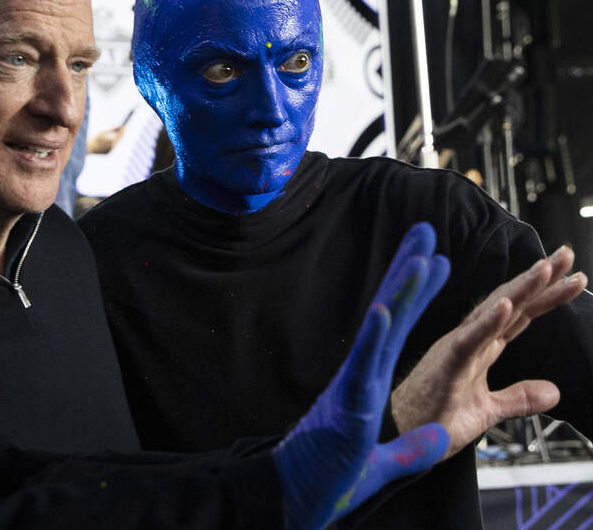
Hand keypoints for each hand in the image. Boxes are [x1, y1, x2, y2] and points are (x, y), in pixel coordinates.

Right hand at [274, 222, 450, 529]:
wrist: (290, 500)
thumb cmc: (325, 483)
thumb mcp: (381, 466)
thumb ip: (411, 450)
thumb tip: (440, 436)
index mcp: (366, 385)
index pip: (397, 330)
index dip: (416, 295)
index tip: (436, 260)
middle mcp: (359, 376)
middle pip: (389, 315)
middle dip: (409, 272)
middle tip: (427, 230)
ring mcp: (351, 389)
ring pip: (381, 333)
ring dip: (400, 294)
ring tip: (422, 258)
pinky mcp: (345, 409)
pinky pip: (361, 368)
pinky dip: (372, 339)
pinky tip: (383, 310)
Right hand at [391, 245, 585, 457]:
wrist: (399, 438)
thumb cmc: (433, 419)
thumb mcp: (488, 410)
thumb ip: (519, 397)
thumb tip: (553, 392)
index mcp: (481, 348)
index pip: (520, 315)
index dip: (546, 295)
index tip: (574, 276)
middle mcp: (470, 341)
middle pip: (511, 304)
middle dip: (540, 279)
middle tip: (567, 254)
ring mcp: (457, 349)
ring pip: (492, 313)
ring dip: (518, 290)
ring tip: (544, 269)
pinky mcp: (446, 366)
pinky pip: (469, 341)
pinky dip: (487, 322)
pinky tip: (506, 307)